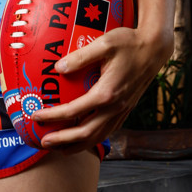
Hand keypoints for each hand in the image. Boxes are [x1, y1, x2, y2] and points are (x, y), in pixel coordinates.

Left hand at [31, 26, 173, 151]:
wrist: (154, 48)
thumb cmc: (129, 43)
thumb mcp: (104, 44)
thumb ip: (80, 56)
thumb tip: (58, 68)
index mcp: (107, 92)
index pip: (74, 111)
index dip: (53, 116)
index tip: (36, 116)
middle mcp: (115, 106)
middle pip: (86, 133)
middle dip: (63, 140)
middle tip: (44, 142)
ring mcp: (122, 110)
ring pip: (99, 136)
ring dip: (78, 145)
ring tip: (61, 149)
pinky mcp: (127, 109)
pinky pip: (108, 131)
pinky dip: (94, 139)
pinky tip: (84, 138)